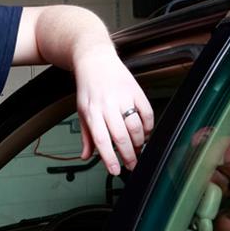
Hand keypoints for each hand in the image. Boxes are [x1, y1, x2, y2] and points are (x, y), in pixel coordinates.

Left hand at [73, 47, 153, 174]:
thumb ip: (86, 135)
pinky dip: (148, 126)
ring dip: (139, 142)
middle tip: (132, 165)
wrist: (95, 59)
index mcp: (92, 112)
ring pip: (136, 127)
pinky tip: (145, 132)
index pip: (102, 140)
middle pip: (121, 136)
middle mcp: (108, 105)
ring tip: (137, 149)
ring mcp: (123, 97)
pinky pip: (147, 113)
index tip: (115, 170)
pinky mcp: (136, 91)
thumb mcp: (81, 111)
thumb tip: (86, 156)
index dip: (110, 158)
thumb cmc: (88, 87)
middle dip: (129, 155)